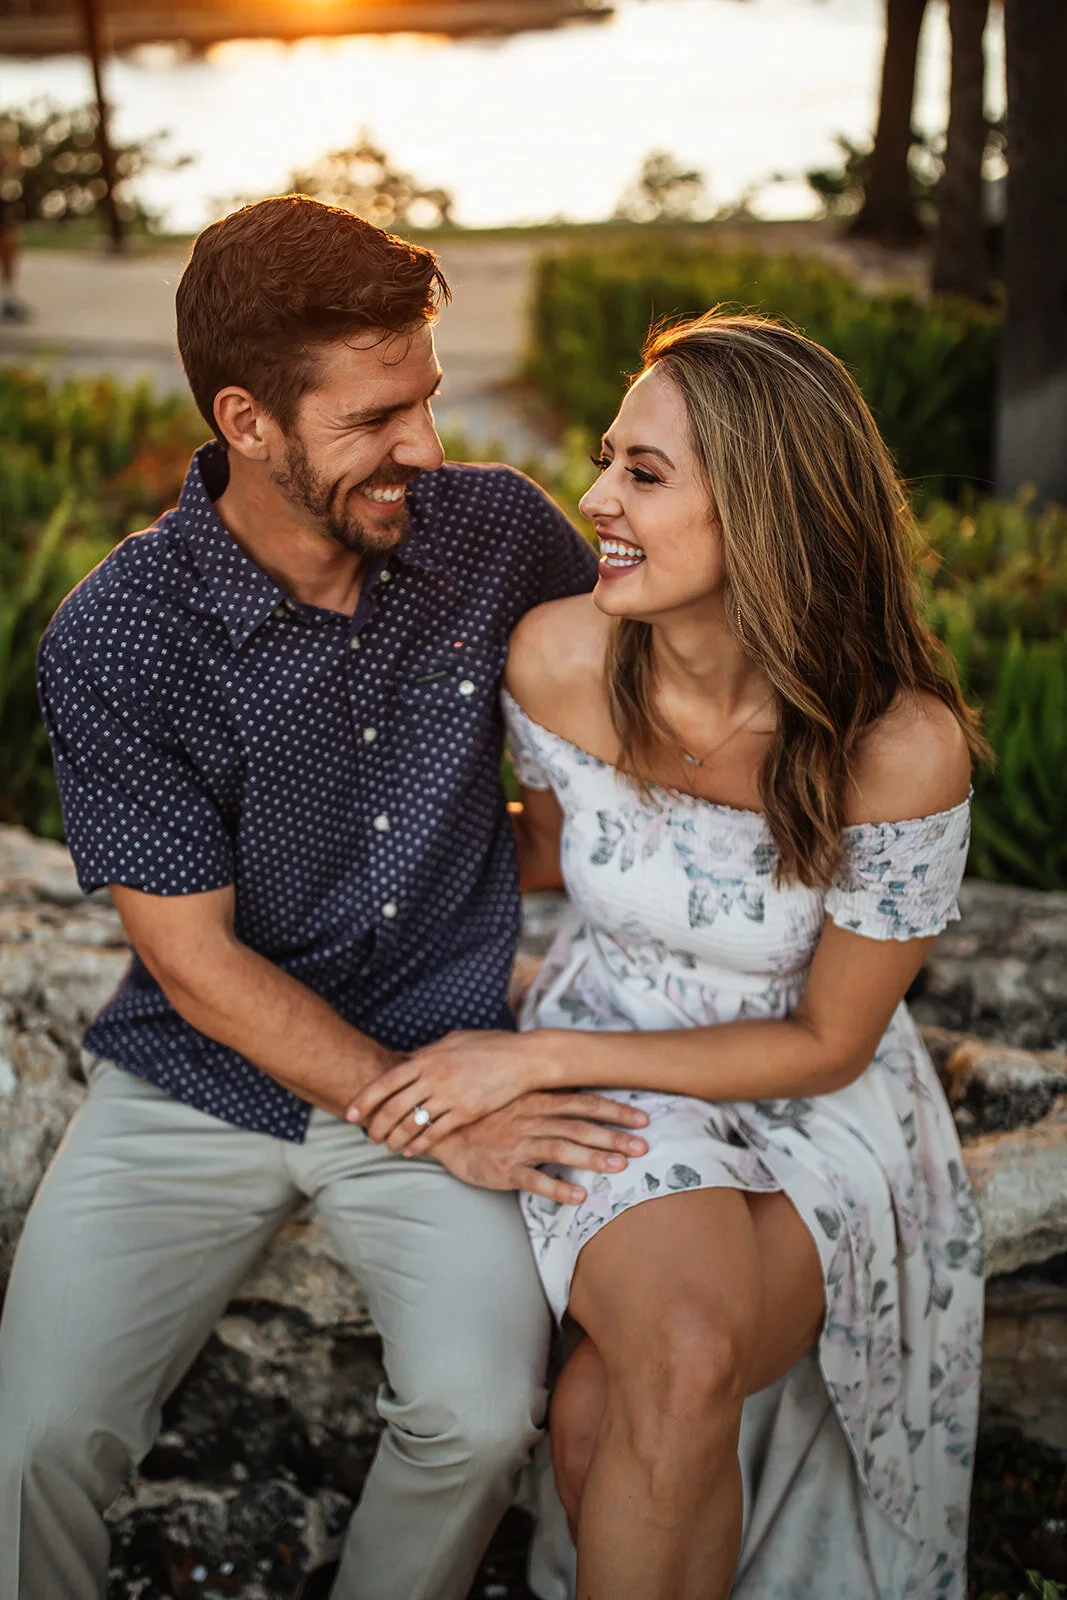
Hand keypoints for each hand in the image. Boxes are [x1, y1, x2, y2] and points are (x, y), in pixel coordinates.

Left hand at [346, 1029, 560, 1152]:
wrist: (523, 1059)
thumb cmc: (489, 1045)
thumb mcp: (452, 1040)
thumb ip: (426, 1052)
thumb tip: (403, 1060)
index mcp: (428, 1058)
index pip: (387, 1082)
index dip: (365, 1100)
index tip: (351, 1114)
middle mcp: (435, 1077)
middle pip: (395, 1107)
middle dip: (377, 1125)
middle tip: (369, 1136)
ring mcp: (450, 1096)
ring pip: (412, 1123)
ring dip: (395, 1138)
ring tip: (387, 1146)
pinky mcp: (466, 1112)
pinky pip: (436, 1132)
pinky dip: (420, 1144)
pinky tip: (411, 1150)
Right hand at [431, 1091, 649, 1205]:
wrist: (445, 1131)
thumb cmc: (488, 1115)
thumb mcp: (519, 1098)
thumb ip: (550, 1098)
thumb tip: (586, 1094)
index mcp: (538, 1101)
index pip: (584, 1102)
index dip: (615, 1111)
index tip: (642, 1118)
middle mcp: (531, 1120)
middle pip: (579, 1126)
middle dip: (613, 1136)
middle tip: (643, 1146)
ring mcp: (518, 1144)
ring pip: (561, 1149)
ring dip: (591, 1158)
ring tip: (618, 1167)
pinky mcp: (505, 1170)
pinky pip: (533, 1180)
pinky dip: (557, 1188)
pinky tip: (579, 1196)